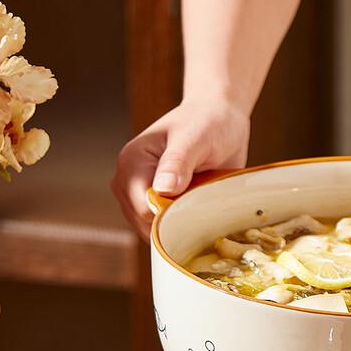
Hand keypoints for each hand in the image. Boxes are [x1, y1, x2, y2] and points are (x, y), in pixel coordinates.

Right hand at [111, 98, 249, 238]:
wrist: (220, 120)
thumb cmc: (208, 123)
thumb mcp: (195, 139)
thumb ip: (178, 162)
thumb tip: (163, 188)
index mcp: (132, 162)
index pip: (142, 209)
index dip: (169, 217)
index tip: (196, 209)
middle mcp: (130, 180)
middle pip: (145, 224)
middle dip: (174, 224)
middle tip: (202, 205)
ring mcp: (142, 194)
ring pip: (154, 230)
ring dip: (179, 226)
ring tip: (200, 204)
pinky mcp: (157, 203)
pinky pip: (165, 228)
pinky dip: (181, 227)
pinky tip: (198, 213)